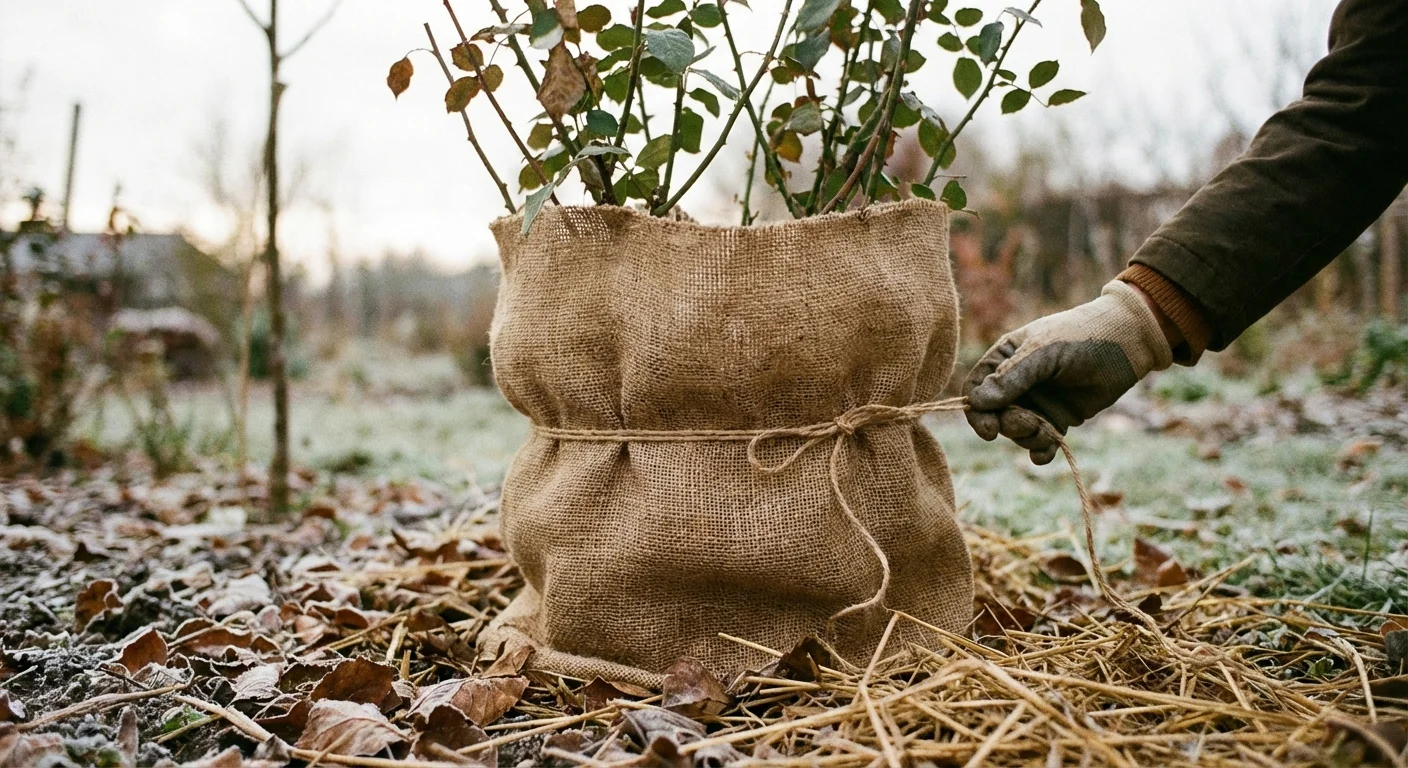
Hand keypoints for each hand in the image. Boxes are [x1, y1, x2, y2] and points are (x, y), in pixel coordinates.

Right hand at [962, 280, 1174, 463]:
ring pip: (1016, 432)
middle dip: (1008, 426)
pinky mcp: (1058, 419)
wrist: (1127, 344)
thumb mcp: (1043, 352)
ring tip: (1047, 432)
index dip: (977, 411)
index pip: (975, 389)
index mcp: (1005, 360)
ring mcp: (1037, 403)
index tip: (989, 429)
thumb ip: (1011, 376)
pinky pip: (1039, 442)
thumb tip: (976, 402)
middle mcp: (1016, 384)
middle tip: (1029, 423)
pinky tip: (1047, 452)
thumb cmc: (1081, 338)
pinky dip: (1040, 451)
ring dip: (1027, 438)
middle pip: (994, 416)